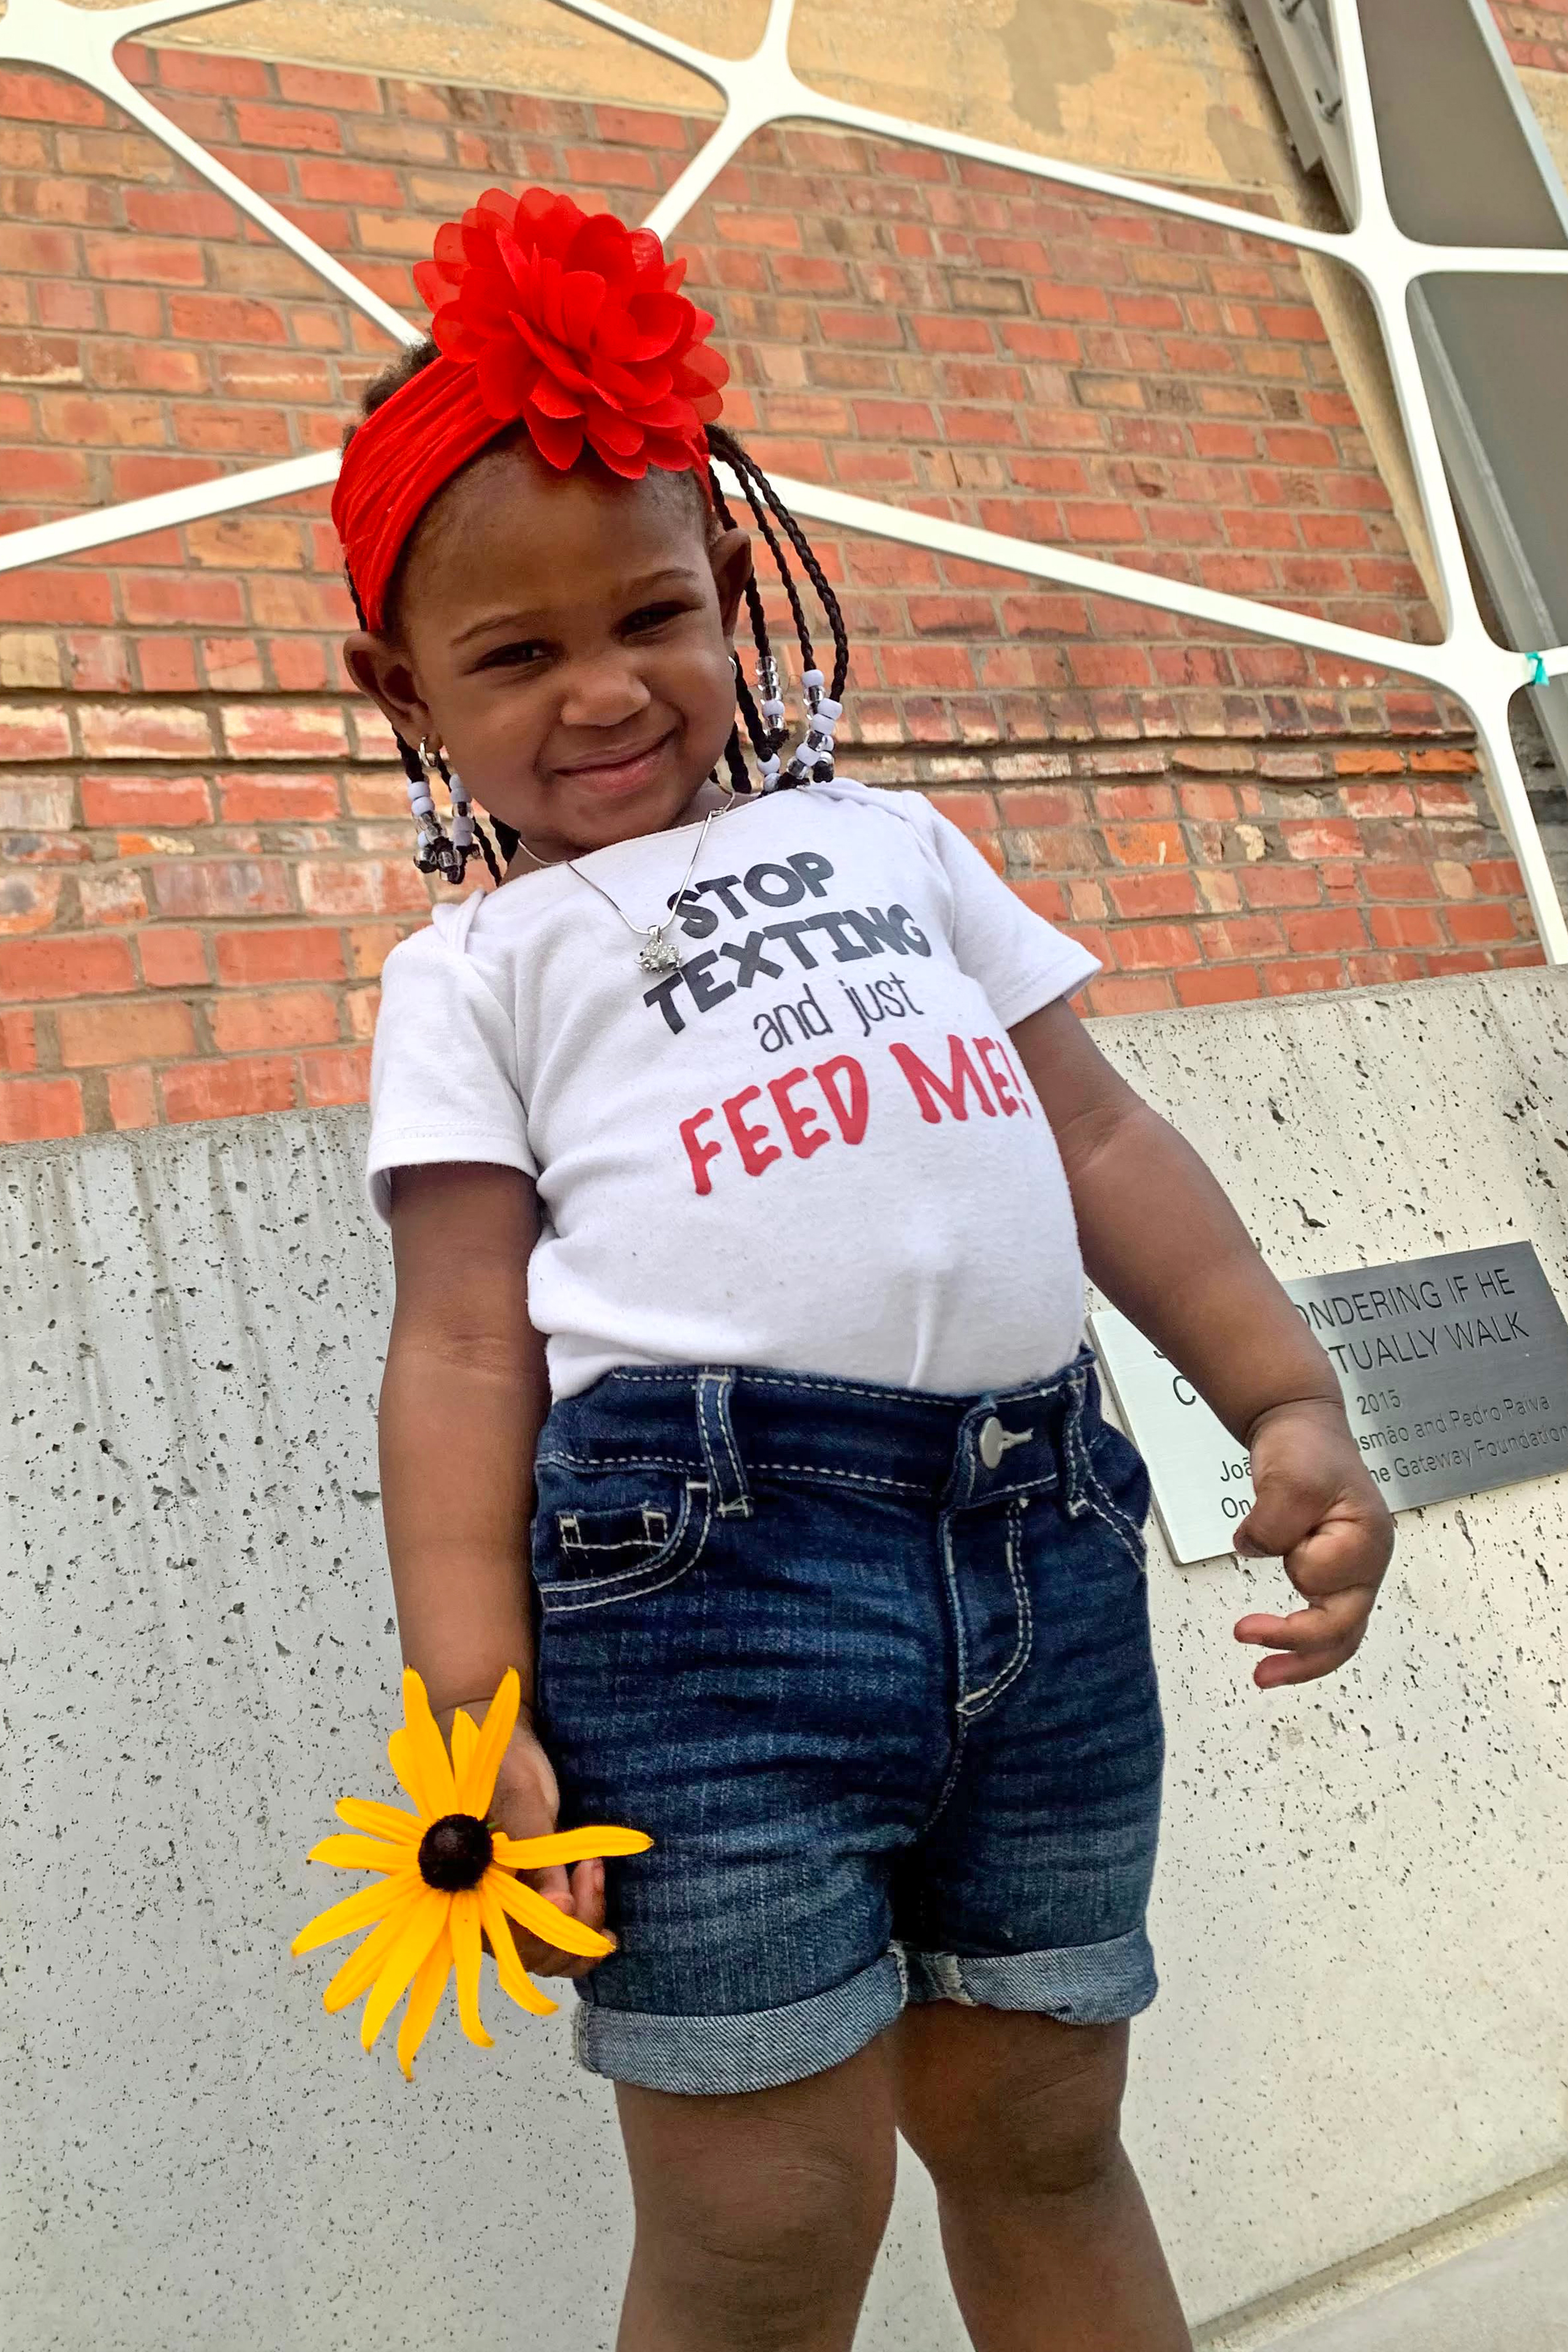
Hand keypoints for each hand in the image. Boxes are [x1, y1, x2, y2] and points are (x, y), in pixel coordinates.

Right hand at [440, 1704, 613, 1983]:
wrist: (503, 1752)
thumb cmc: (502, 1770)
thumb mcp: (523, 1806)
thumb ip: (539, 1859)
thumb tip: (557, 1908)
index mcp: (468, 1891)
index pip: (513, 1938)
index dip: (550, 1928)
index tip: (576, 1887)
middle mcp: (486, 1914)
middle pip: (536, 1956)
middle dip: (574, 1926)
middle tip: (591, 1869)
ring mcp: (510, 1914)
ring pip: (551, 1956)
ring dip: (584, 1930)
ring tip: (594, 1874)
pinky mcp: (534, 1906)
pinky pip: (560, 1943)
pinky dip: (585, 1938)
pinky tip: (608, 1931)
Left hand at [1232, 1397, 1393, 1689]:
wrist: (1298, 1425)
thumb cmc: (1305, 1446)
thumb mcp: (1290, 1479)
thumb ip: (1274, 1525)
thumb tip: (1255, 1552)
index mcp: (1365, 1541)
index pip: (1327, 1585)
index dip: (1297, 1569)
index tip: (1273, 1542)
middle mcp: (1365, 1563)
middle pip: (1344, 1630)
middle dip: (1301, 1655)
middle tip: (1259, 1674)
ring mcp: (1349, 1569)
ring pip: (1336, 1633)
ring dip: (1301, 1657)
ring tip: (1263, 1675)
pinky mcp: (1329, 1570)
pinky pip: (1320, 1615)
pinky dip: (1295, 1634)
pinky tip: (1267, 1634)